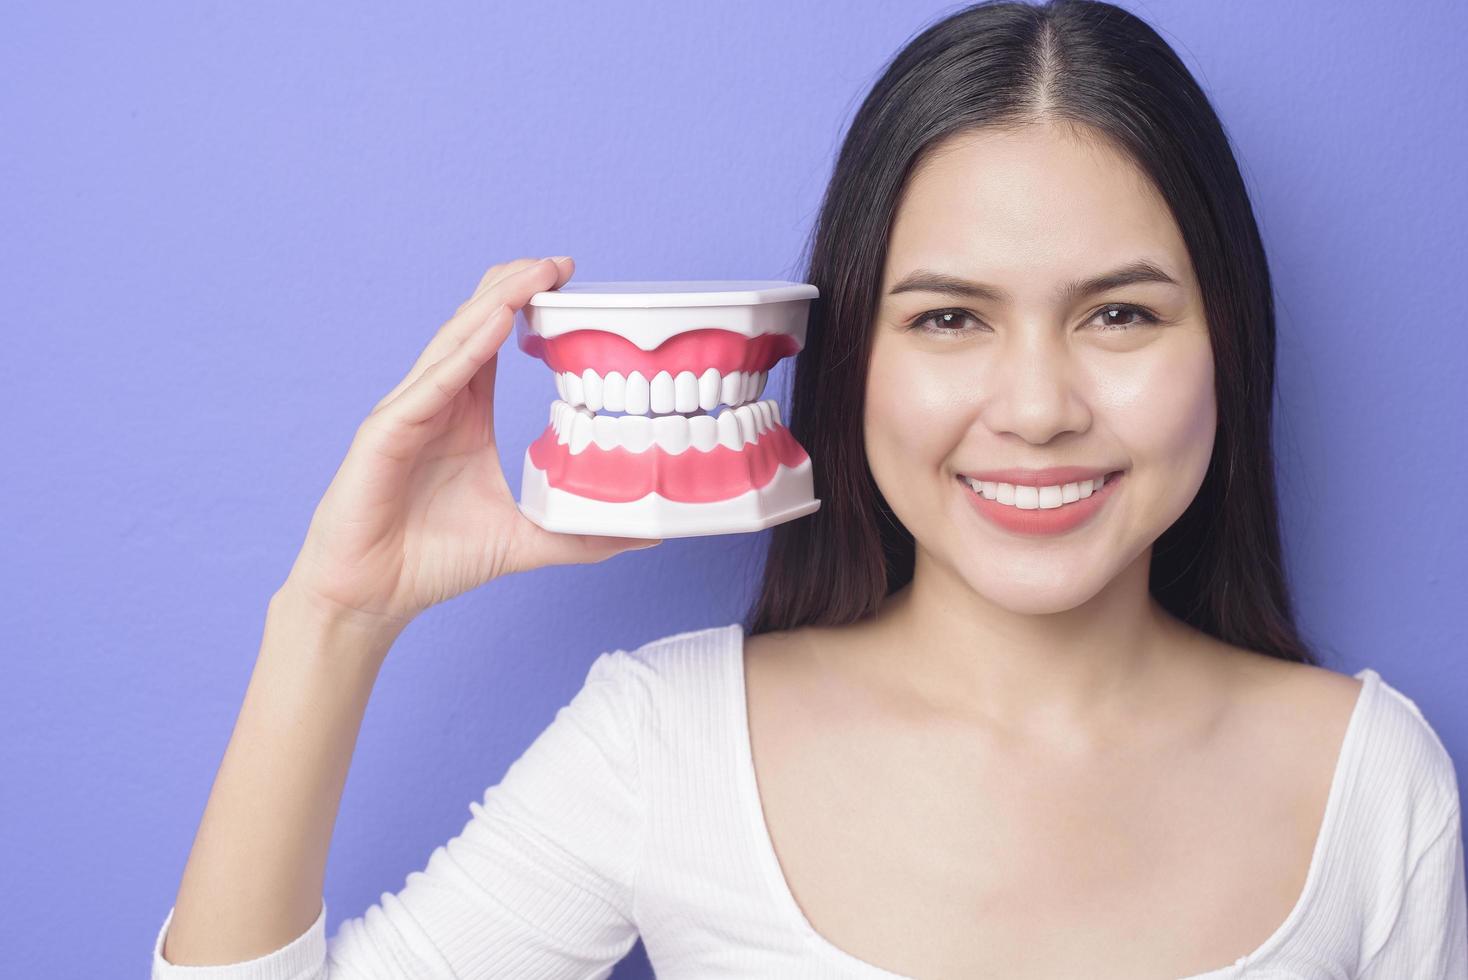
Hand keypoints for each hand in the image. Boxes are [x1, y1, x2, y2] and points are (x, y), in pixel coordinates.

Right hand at [280, 257, 659, 630]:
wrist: (371, 598)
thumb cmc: (434, 561)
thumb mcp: (526, 539)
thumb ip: (583, 534)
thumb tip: (648, 534)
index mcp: (463, 412)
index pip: (494, 340)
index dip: (528, 305)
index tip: (572, 280)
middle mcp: (435, 400)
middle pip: (474, 324)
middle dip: (516, 287)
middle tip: (562, 262)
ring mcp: (407, 412)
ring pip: (453, 342)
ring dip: (495, 303)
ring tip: (535, 274)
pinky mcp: (386, 434)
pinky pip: (430, 384)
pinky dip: (462, 351)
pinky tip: (491, 324)